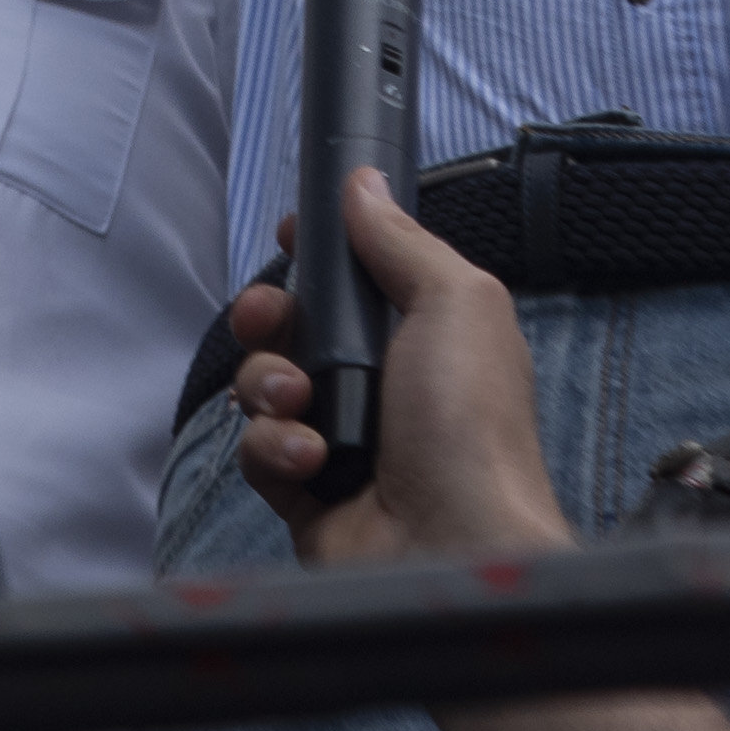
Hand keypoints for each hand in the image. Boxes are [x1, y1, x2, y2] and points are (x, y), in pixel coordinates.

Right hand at [223, 167, 574, 565]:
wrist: (456, 545)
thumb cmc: (472, 425)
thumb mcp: (456, 304)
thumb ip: (402, 241)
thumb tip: (363, 185)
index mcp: (422, 336)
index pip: (352, 280)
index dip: (315, 255)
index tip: (292, 236)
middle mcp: (380, 386)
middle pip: (291, 328)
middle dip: (269, 317)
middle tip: (272, 321)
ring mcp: (340, 441)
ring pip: (263, 388)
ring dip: (270, 387)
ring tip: (304, 407)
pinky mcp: (304, 495)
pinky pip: (257, 452)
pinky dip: (274, 449)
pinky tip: (310, 461)